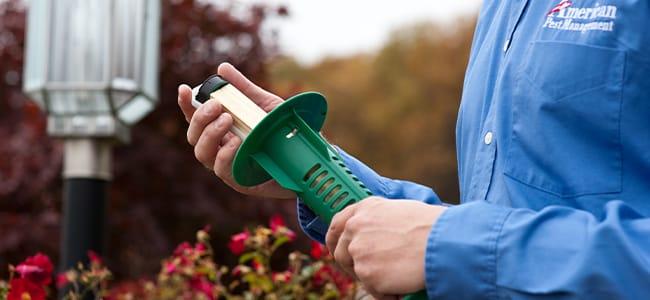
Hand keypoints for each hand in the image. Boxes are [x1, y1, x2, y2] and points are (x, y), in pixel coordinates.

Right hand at [178, 62, 294, 198]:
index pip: (195, 118)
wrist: (304, 159)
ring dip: (210, 134)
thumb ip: (244, 89)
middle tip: (216, 105)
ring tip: (227, 119)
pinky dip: (225, 154)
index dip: (186, 104)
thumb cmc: (281, 133)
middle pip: (193, 135)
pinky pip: (222, 170)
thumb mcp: (264, 106)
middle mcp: (219, 148)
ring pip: (202, 153)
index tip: (184, 89)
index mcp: (221, 130)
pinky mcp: (239, 180)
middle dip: (200, 117)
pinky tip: (236, 141)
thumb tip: (222, 68)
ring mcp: (227, 166)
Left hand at [325, 197, 445, 298]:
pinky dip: (387, 292)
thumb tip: (374, 236)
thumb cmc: (431, 227)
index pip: (336, 225)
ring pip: (359, 274)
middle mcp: (356, 227)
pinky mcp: (367, 273)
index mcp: (364, 209)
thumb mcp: (398, 211)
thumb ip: (377, 221)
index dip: (335, 242)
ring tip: (399, 274)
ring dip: (375, 279)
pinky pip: (373, 290)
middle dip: (356, 267)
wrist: (443, 241)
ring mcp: (359, 251)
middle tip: (376, 273)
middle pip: (342, 254)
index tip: (337, 251)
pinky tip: (403, 282)